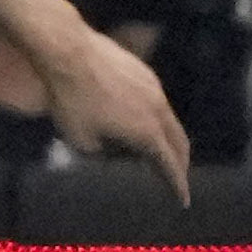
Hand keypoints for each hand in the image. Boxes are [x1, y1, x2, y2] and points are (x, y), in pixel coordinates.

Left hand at [30, 25, 192, 200]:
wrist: (69, 52)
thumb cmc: (72, 100)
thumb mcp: (80, 138)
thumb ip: (100, 153)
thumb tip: (110, 152)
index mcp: (146, 131)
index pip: (168, 163)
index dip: (176, 183)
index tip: (182, 200)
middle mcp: (158, 109)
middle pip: (179, 141)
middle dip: (180, 163)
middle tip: (177, 178)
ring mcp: (154, 88)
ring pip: (172, 120)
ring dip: (171, 140)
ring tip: (164, 153)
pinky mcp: (145, 72)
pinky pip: (160, 103)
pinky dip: (160, 120)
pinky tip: (147, 122)